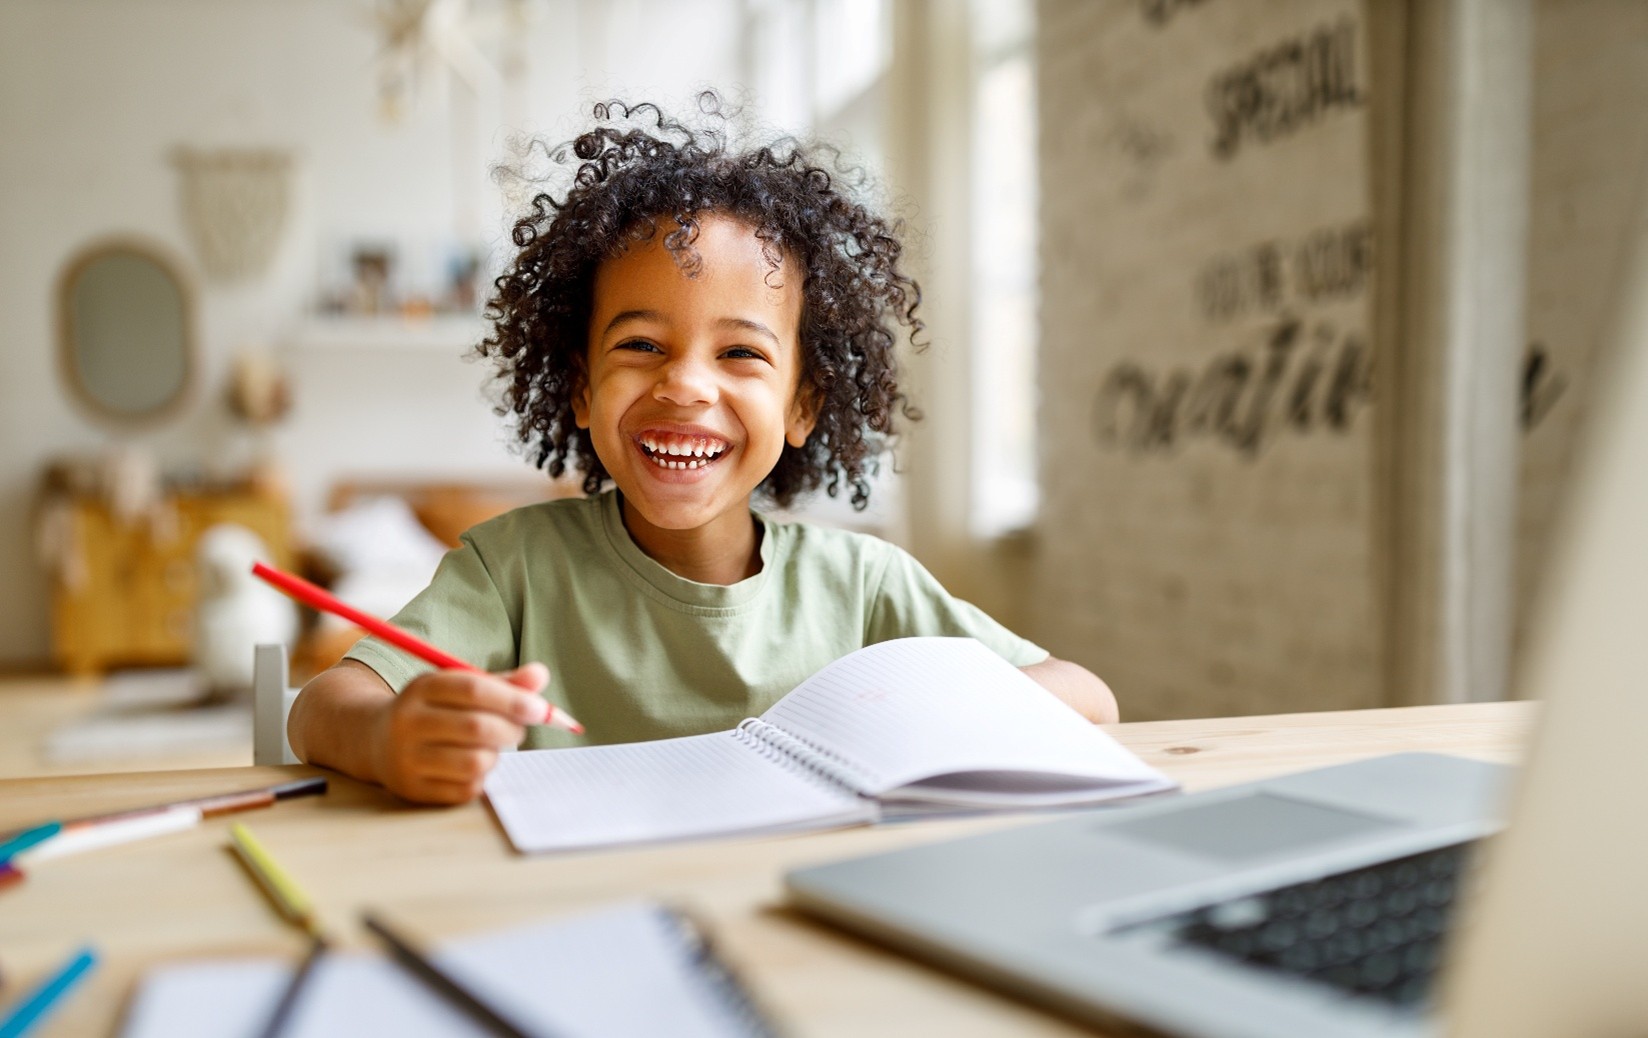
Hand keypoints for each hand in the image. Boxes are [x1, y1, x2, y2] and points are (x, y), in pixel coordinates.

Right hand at [368, 663, 550, 804]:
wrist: (375, 741)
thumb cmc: (434, 710)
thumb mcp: (459, 687)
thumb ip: (503, 683)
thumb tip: (540, 676)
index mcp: (422, 688)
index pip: (473, 689)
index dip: (512, 699)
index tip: (540, 709)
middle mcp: (408, 722)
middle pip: (476, 727)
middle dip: (510, 730)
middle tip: (519, 730)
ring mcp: (407, 758)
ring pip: (475, 762)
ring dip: (496, 756)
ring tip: (490, 748)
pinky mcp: (413, 789)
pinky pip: (466, 788)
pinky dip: (481, 778)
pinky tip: (472, 766)